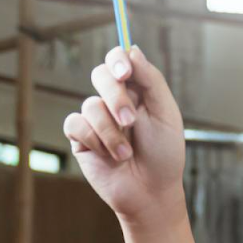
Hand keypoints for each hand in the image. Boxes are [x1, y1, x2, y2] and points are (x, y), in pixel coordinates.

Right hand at [64, 45, 187, 225]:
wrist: (151, 193)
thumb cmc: (164, 155)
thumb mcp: (166, 114)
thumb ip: (152, 81)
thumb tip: (133, 50)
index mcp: (137, 90)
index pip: (120, 60)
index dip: (118, 60)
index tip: (124, 71)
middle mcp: (114, 100)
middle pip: (101, 75)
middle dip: (115, 97)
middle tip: (130, 120)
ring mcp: (96, 118)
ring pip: (90, 105)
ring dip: (111, 132)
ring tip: (126, 154)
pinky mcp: (81, 137)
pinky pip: (76, 124)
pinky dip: (95, 140)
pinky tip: (109, 156)